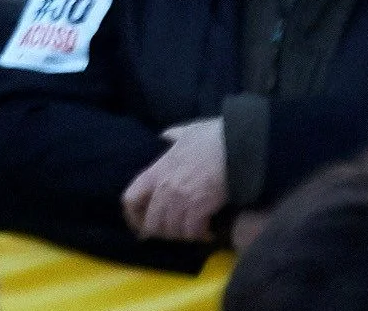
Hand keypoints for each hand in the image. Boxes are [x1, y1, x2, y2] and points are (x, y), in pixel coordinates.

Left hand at [122, 116, 230, 243]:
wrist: (237, 147)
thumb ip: (172, 136)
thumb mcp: (186, 132)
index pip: (130, 199)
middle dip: (162, 232)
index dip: (133, 216)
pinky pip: (192, 232)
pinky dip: (200, 235)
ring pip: (173, 231)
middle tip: (173, 232)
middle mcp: (164, 189)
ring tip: (192, 232)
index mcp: (157, 171)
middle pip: (152, 223)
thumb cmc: (213, 137)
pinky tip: (208, 232)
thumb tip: (165, 136)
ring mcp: (180, 200)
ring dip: (182, 235)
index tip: (141, 225)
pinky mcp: (199, 209)